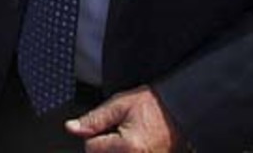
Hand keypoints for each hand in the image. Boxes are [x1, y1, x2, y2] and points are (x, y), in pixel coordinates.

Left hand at [65, 86, 180, 151]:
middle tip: (121, 133)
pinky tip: (133, 147)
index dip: (95, 135)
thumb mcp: (120, 105)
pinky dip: (126, 152)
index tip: (111, 126)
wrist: (181, 111)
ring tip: (128, 140)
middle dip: (104, 148)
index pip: (90, 148)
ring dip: (114, 151)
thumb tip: (72, 128)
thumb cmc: (153, 107)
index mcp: (128, 148)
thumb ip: (93, 119)